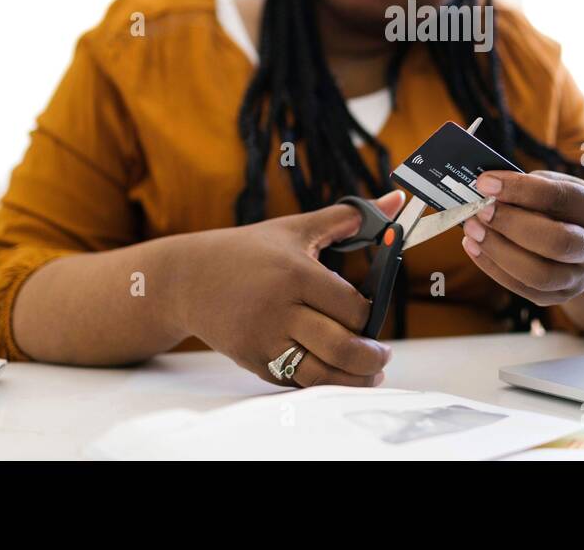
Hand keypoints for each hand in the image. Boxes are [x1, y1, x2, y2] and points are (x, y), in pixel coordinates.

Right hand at [170, 190, 405, 386]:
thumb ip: (348, 216)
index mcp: (295, 273)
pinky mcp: (251, 360)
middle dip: (371, 357)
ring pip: (320, 373)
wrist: (188, 279)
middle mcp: (279, 308)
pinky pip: (294, 382)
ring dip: (352, 379)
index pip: (351, 307)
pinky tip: (333, 373)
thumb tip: (396, 201)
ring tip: (369, 373)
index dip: (370, 316)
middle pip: (341, 346)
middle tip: (383, 356)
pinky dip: (319, 382)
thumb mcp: (297, 228)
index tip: (372, 315)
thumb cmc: (249, 251)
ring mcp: (263, 339)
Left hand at [461, 170, 583, 306]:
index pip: (560, 198)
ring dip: (497, 250)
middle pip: (556, 242)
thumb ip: (531, 186)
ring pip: (538, 274)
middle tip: (481, 210)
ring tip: (471, 228)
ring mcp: (578, 278)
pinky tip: (473, 246)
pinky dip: (492, 267)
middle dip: (512, 225)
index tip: (486, 182)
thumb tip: (488, 189)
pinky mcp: (558, 296)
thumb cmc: (565, 208)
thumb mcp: (559, 186)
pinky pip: (522, 288)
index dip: (520, 189)